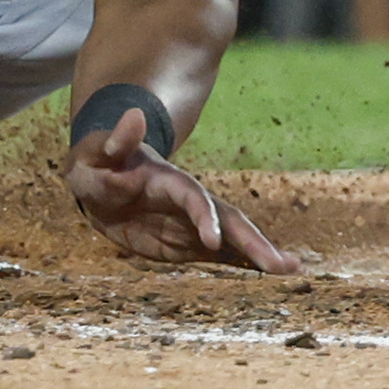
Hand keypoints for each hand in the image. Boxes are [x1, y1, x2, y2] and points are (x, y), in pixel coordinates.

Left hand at [66, 105, 294, 272]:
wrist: (100, 181)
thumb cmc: (96, 164)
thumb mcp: (97, 153)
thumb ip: (115, 142)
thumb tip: (133, 114)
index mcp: (167, 179)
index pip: (191, 196)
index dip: (204, 216)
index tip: (213, 241)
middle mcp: (189, 201)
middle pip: (226, 218)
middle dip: (252, 240)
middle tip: (280, 265)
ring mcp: (192, 222)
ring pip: (232, 237)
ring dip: (259, 253)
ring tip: (292, 269)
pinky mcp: (189, 242)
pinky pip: (222, 254)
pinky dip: (246, 263)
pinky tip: (273, 274)